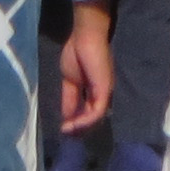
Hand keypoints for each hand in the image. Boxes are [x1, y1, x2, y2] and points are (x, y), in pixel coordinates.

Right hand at [59, 1, 115, 134]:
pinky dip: (85, 120)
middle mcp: (102, 93)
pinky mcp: (105, 90)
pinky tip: (72, 124)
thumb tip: (65, 118)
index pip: (88, 112)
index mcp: (94, 90)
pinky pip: (97, 111)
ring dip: (81, 127)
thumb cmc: (77, 51)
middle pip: (93, 118)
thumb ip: (69, 99)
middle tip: (66, 135)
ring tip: (67, 131)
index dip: (77, 123)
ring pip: (96, 118)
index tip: (64, 130)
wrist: (84, 36)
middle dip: (79, 129)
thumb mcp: (69, 81)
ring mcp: (105, 92)